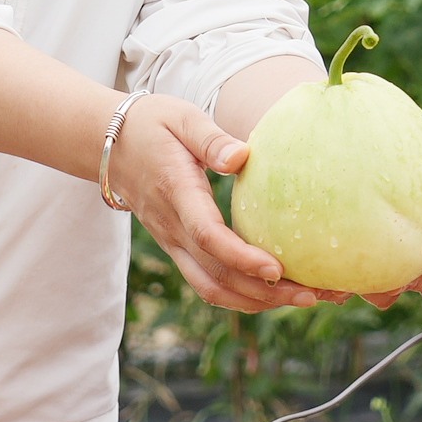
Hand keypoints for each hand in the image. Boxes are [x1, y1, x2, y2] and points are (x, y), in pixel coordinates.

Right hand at [107, 95, 359, 313]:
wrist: (108, 145)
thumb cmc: (152, 125)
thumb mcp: (182, 119)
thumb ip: (211, 139)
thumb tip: (243, 156)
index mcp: (177, 193)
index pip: (208, 236)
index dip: (242, 258)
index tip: (276, 269)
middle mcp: (172, 228)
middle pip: (217, 275)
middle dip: (266, 292)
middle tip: (313, 295)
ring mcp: (172, 243)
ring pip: (212, 289)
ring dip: (257, 302)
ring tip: (305, 299)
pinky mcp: (177, 248)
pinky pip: (208, 282)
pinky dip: (242, 295)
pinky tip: (275, 293)